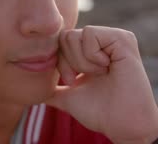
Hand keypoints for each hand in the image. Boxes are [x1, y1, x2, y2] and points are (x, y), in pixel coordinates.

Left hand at [45, 26, 157, 143]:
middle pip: (65, 36)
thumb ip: (54, 89)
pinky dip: (92, 55)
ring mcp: (114, 37)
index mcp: (92, 50)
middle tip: (87, 78)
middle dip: (70, 63)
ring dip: (82, 62)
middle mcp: (103, 40)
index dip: (61, 63)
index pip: (60, 41)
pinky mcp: (123, 38)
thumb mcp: (70, 97)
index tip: (73, 81)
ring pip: (76, 35)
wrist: (122, 124)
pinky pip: (90, 33)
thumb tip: (34, 92)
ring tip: (100, 74)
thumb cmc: (100, 112)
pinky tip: (107, 68)